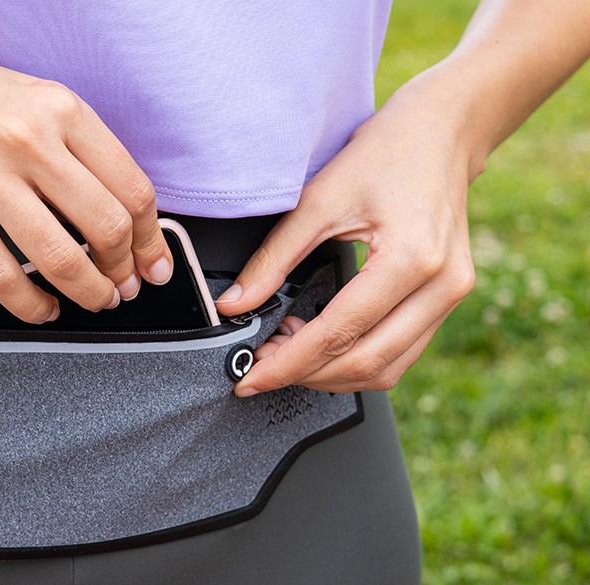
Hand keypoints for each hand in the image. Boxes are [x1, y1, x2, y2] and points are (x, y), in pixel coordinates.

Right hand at [0, 15, 171, 323]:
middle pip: (105, 226)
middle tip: (123, 285)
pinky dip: (31, 305)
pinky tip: (43, 307)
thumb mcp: (38, 102)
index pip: (131, 187)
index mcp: (62, 109)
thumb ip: (82, 152)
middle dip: (123, 270)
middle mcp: (29, 139)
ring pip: (59, 257)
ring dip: (87, 292)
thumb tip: (123, 219)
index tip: (153, 261)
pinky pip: (0, 275)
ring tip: (92, 299)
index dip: (151, 238)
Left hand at [214, 74, 478, 395]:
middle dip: (306, 375)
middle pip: (366, 362)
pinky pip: (402, 351)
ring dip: (332, 375)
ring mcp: (452, 295)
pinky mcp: (448, 298)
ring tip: (286, 354)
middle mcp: (441, 285)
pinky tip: (321, 344)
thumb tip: (234, 305)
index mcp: (410, 259)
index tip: (250, 378)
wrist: (440, 131)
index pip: (339, 333)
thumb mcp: (317, 201)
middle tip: (260, 368)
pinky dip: (358, 359)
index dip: (289, 363)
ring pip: (388, 368)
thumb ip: (273, 259)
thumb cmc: (384, 154)